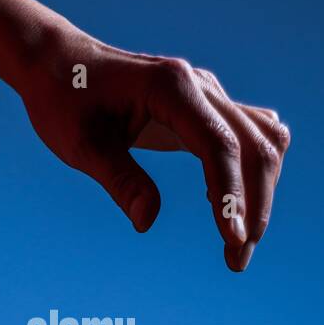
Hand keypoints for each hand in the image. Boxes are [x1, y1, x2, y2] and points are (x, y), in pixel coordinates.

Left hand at [16, 24, 289, 271]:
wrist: (61, 63)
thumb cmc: (64, 99)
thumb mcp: (81, 144)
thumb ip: (119, 180)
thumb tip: (146, 222)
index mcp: (170, 88)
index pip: (219, 145)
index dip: (231, 195)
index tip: (232, 240)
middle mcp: (199, 86)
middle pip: (253, 147)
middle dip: (254, 208)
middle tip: (236, 262)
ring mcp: (208, 94)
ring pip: (262, 143)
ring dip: (260, 195)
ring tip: (237, 246)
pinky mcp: (207, 106)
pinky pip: (252, 136)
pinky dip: (252, 172)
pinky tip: (226, 206)